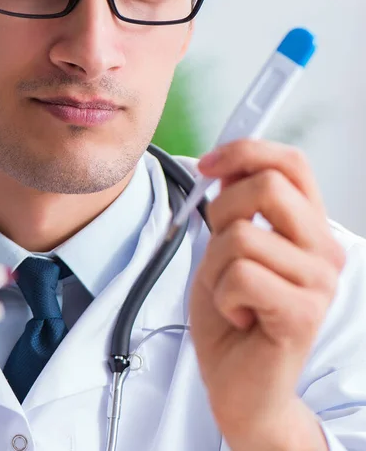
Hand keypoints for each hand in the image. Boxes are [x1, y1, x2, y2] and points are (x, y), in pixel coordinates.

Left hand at [189, 140, 345, 449]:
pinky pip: (241, 275)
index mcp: (307, 228)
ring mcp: (318, 282)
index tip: (208, 166)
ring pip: (242, 235)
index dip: (244, 151)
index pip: (290, 162)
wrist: (238, 379)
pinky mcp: (303, 312)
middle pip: (267, 186)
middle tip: (220, 254)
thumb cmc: (231, 314)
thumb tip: (224, 166)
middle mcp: (323, 250)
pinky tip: (238, 314)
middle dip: (221, 214)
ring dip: (217, 267)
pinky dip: (223, 295)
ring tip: (232, 294)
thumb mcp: (224, 249)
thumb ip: (233, 209)